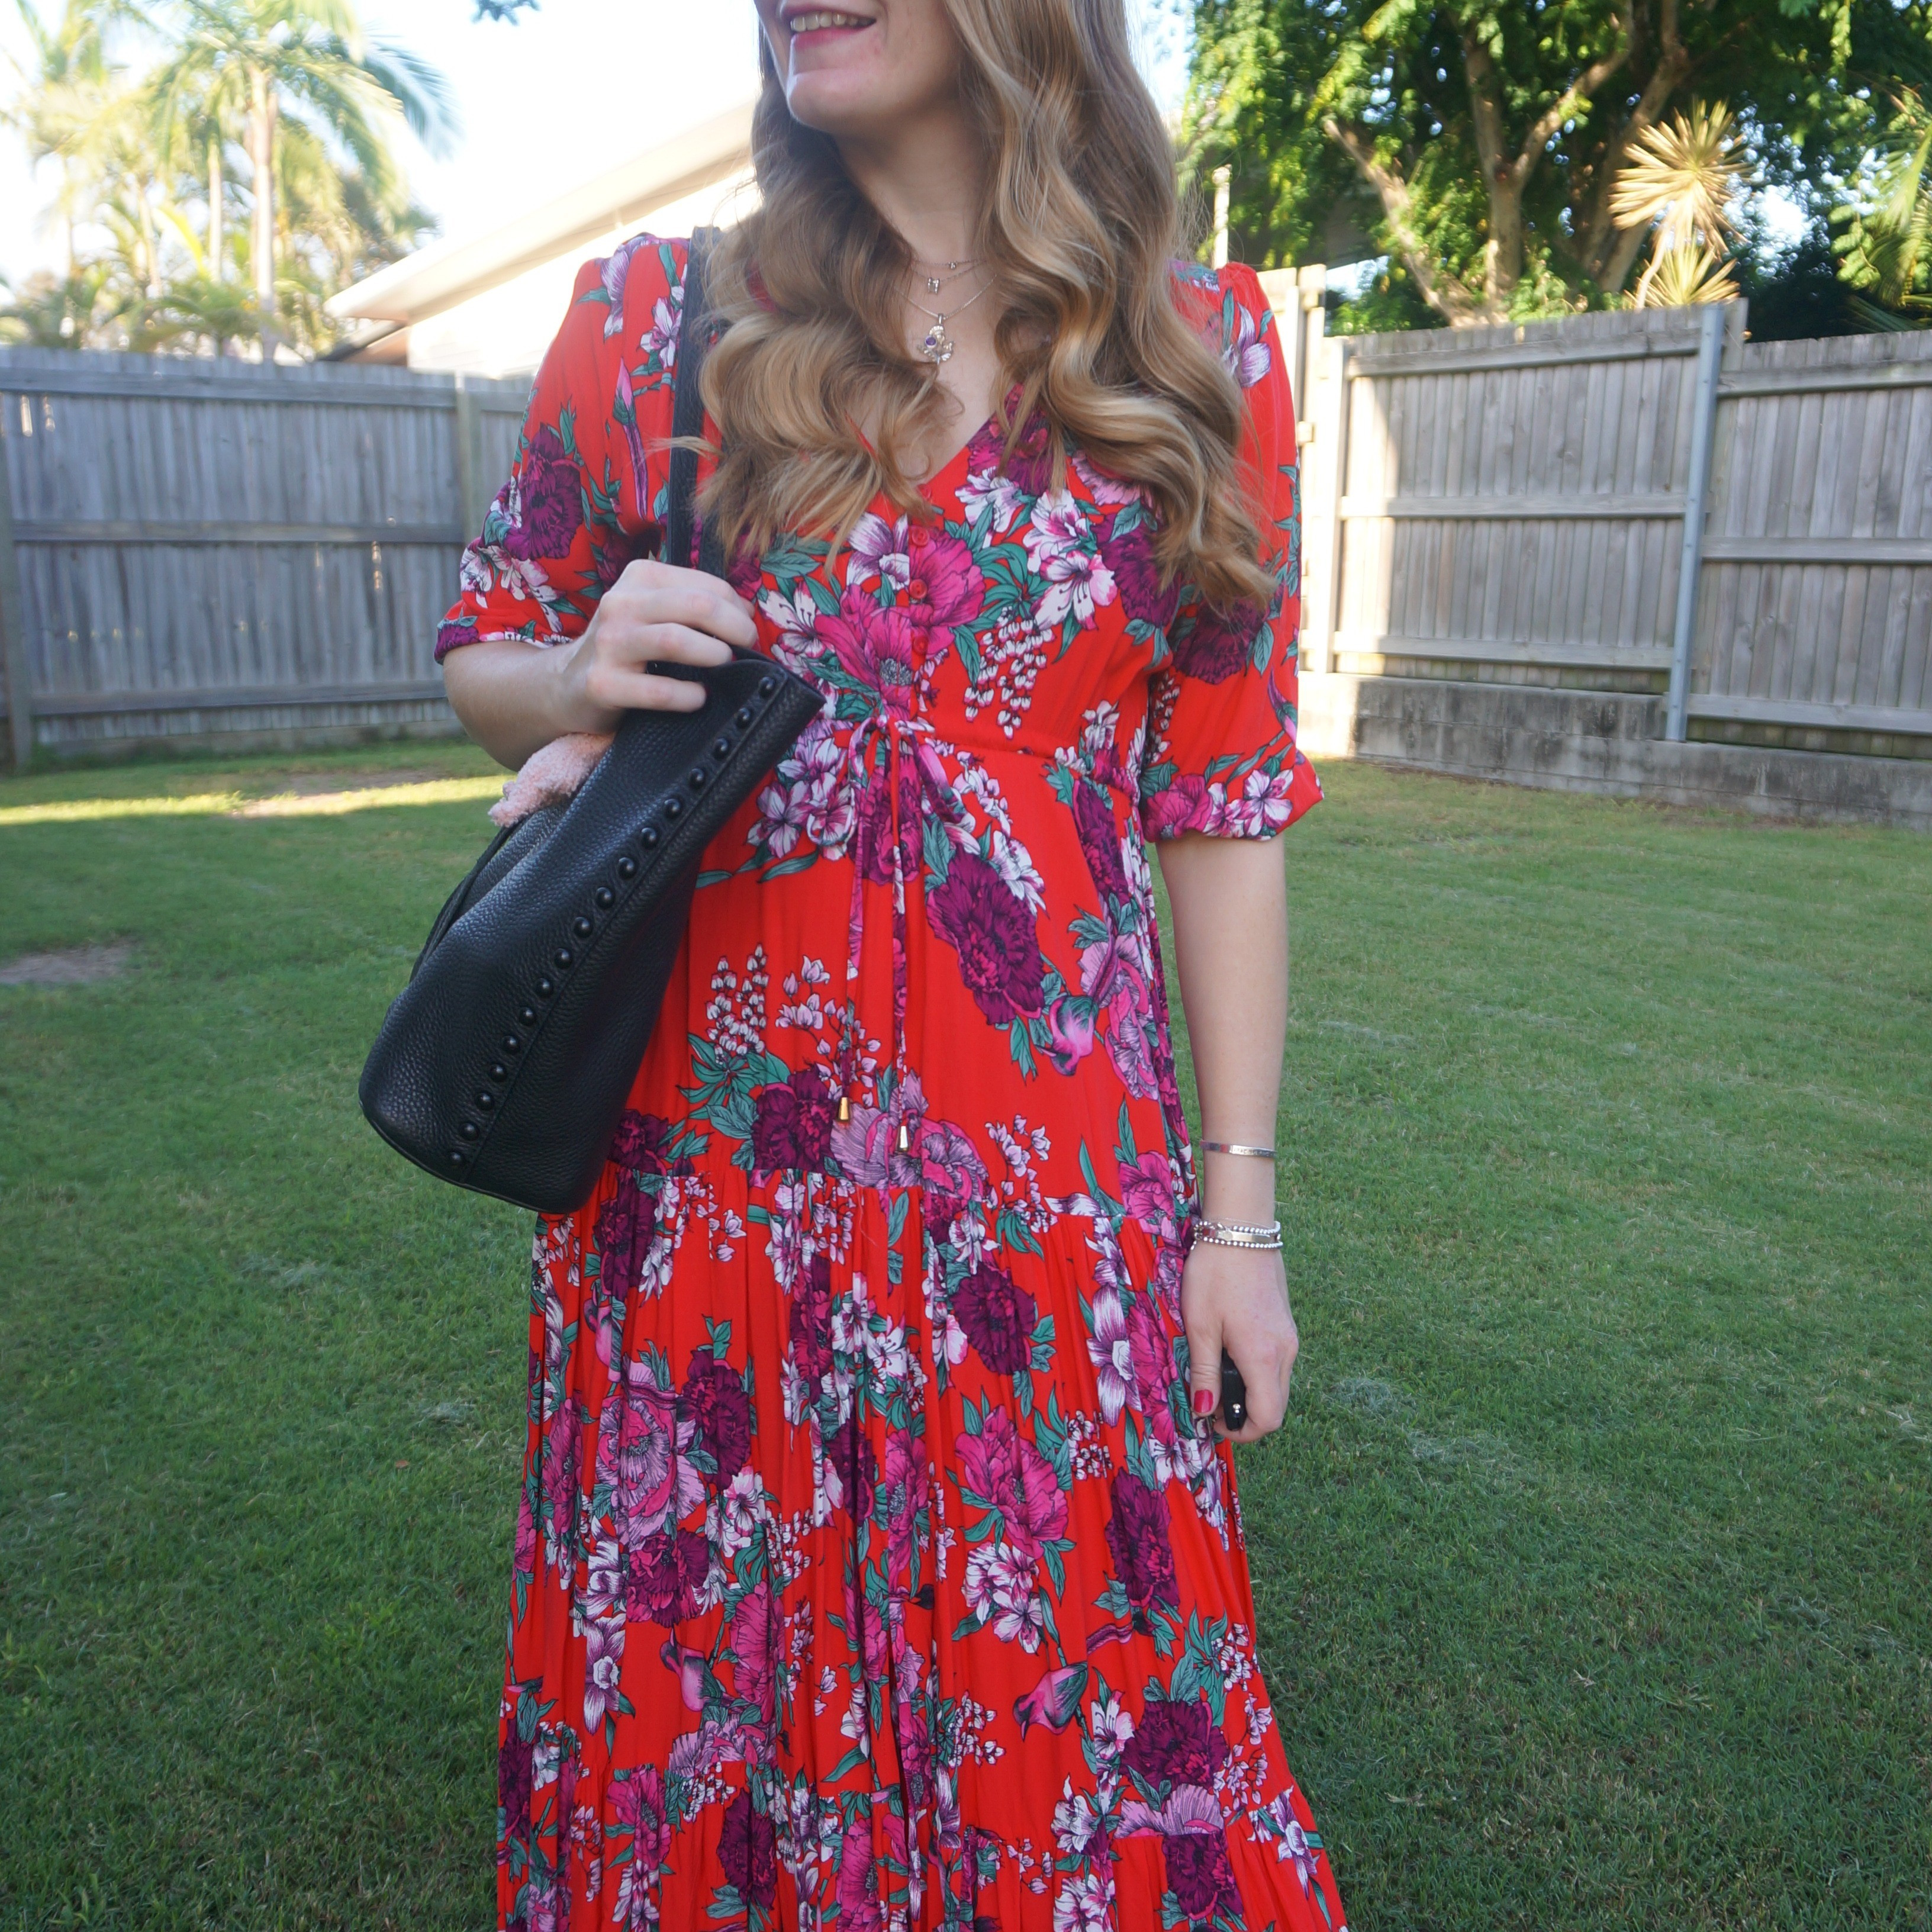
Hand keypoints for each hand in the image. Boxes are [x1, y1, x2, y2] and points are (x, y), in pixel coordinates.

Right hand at [555, 558, 759, 730]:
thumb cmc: (624, 646)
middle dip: (735, 627)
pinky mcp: (603, 684)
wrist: (566, 683)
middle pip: (696, 605)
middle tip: (748, 647)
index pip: (704, 585)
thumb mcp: (651, 611)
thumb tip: (746, 611)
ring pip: (675, 640)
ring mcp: (609, 644)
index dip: (737, 607)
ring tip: (726, 665)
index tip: (747, 628)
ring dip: (713, 654)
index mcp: (639, 578)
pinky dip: (688, 695)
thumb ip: (692, 604)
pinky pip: (658, 691)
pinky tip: (699, 697)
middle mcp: (621, 604)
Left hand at [1182, 1244, 1297, 1442]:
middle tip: (1208, 1398)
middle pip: (1275, 1405)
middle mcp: (1285, 1352)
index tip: (1211, 1421)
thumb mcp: (1199, 1326)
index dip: (1240, 1431)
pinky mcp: (1286, 1324)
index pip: (1267, 1418)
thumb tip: (1205, 1410)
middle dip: (1243, 1413)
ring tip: (1215, 1370)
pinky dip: (1256, 1371)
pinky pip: (1276, 1363)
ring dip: (1249, 1391)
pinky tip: (1229, 1350)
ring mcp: (1289, 1337)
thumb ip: (1205, 1372)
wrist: (1241, 1228)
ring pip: (1276, 1384)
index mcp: (1263, 1357)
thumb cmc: (1214, 1274)